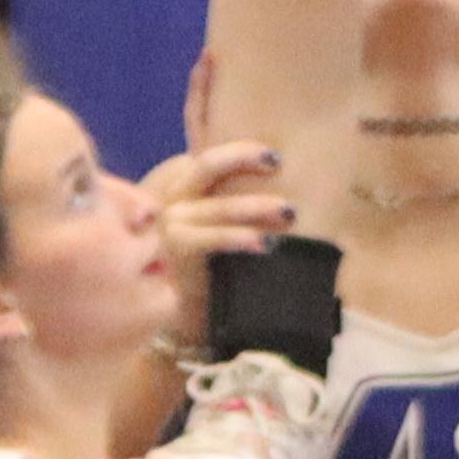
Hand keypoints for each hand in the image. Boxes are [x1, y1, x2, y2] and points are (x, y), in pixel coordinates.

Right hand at [140, 140, 294, 347]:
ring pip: (218, 206)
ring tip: (288, 211)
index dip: (241, 151)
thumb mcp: (210, 221)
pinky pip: (212, 238)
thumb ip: (225, 198)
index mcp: (179, 183)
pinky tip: (264, 242)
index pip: (209, 157)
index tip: (275, 158)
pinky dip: (239, 237)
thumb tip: (277, 185)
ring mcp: (170, 223)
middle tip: (278, 161)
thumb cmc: (201, 262)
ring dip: (257, 207)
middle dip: (244, 157)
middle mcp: (170, 198)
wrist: (173, 307)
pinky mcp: (174, 250)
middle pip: (206, 165)